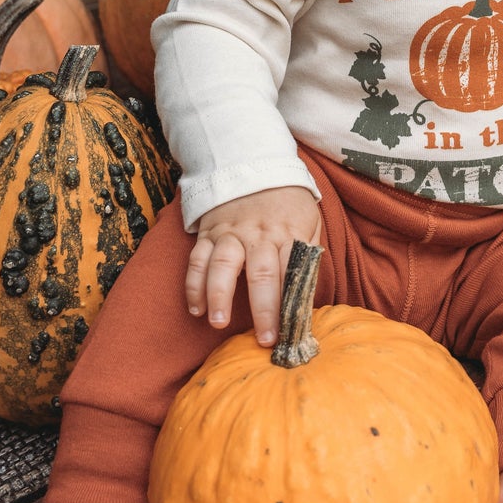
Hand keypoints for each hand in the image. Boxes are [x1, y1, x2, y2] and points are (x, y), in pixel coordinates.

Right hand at [187, 186, 322, 345]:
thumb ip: (308, 255)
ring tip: (218, 321)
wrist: (253, 163)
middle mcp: (259, 235)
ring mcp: (231, 234)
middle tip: (264, 339)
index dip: (293, 304)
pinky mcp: (208, 232)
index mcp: (288, 234)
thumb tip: (309, 295)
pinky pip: (197, 259)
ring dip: (219, 295)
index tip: (293, 332)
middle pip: (262, 274)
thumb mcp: (308, 221)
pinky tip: (195, 308)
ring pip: (223, 265)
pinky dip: (193, 284)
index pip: (292, 274)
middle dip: (263, 309)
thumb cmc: (287, 201)